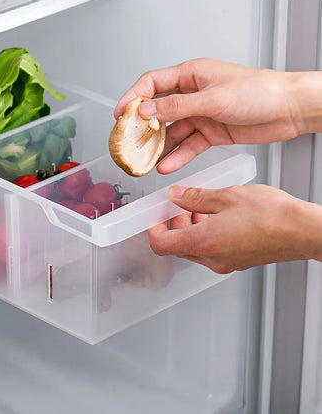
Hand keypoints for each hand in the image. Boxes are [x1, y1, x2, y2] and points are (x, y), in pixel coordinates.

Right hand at [114, 58, 321, 172]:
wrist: (290, 109)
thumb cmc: (259, 91)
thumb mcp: (212, 99)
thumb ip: (177, 106)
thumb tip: (147, 110)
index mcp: (191, 75)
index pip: (152, 83)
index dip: (133, 97)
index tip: (121, 113)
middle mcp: (193, 94)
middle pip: (159, 110)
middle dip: (144, 126)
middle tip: (130, 140)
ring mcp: (201, 114)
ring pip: (173, 131)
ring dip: (160, 145)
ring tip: (146, 158)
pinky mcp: (211, 132)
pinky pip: (189, 145)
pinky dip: (178, 155)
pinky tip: (168, 164)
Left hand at [147, 184, 321, 272]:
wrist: (305, 231)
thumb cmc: (273, 215)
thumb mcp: (227, 196)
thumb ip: (195, 197)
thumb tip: (176, 196)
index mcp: (204, 242)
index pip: (161, 244)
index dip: (153, 228)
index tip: (155, 215)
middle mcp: (212, 258)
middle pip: (176, 246)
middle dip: (173, 224)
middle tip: (179, 204)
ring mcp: (225, 263)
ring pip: (193, 248)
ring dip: (189, 227)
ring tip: (202, 205)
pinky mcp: (237, 261)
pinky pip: (210, 249)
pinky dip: (205, 232)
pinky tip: (218, 214)